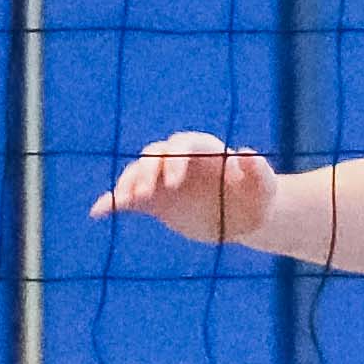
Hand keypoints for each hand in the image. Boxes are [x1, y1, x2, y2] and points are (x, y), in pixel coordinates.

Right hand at [91, 133, 278, 248]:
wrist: (246, 218)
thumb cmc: (258, 197)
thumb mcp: (264, 186)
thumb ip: (259, 170)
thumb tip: (246, 152)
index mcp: (204, 151)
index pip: (182, 145)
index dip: (175, 160)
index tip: (174, 183)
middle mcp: (180, 160)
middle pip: (155, 156)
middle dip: (147, 172)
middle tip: (144, 194)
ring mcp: (164, 179)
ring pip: (138, 173)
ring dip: (128, 185)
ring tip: (123, 201)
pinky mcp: (155, 201)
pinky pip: (129, 198)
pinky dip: (113, 202)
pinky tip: (98, 212)